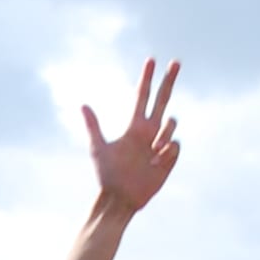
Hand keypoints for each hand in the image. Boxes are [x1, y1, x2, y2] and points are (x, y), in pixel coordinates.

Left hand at [83, 58, 182, 214]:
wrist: (120, 198)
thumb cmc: (106, 175)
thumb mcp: (98, 149)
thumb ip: (93, 126)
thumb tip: (83, 105)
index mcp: (134, 126)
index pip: (142, 97)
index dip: (147, 79)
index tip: (151, 61)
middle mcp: (149, 131)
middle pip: (162, 99)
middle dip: (169, 80)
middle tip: (176, 62)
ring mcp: (160, 143)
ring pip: (171, 124)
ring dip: (163, 134)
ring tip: (150, 154)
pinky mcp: (170, 158)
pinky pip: (175, 145)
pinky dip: (166, 152)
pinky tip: (155, 164)